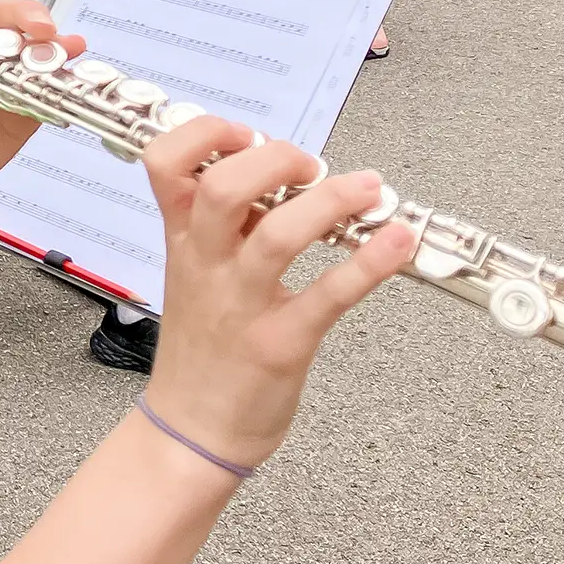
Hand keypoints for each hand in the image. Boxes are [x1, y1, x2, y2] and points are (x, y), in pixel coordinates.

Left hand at [0, 0, 79, 207]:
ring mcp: (0, 77)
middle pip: (0, 14)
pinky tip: (74, 76)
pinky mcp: (22, 107)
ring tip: (62, 52)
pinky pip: (45, 88)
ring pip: (30, 45)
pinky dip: (62, 79)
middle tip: (37, 30)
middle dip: (21, 15)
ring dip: (48, 44)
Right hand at [143, 116, 413, 468]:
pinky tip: (397, 241)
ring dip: (330, 201)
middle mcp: (206, 265)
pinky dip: (371, 262)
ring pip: (277, 234)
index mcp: (181, 242)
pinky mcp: (281, 343)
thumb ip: (224, 228)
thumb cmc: (200, 350)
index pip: (166, 164)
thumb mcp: (193, 275)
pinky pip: (329, 295)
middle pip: (222, 187)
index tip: (245, 134)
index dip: (206, 135)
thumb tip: (273, 180)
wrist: (192, 429)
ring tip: (366, 189)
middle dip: (274, 159)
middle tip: (308, 165)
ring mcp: (242, 305)